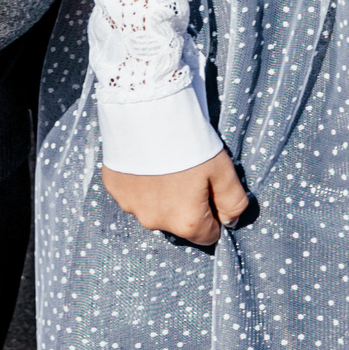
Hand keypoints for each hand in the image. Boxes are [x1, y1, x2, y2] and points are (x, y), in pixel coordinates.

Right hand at [102, 151, 249, 245]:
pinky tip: (148, 160)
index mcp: (186, 223)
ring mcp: (131, 207)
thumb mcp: (224, 171)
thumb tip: (231, 222)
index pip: (208, 236)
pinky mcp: (114, 189)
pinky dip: (142, 183)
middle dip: (187, 205)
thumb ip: (234, 203)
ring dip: (163, 195)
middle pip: (179, 223)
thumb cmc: (190, 143)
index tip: (211, 190)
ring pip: (155, 209)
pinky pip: (134, 193)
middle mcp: (155, 223)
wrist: (148, 114)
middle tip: (189, 172)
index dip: (215, 215)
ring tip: (167, 163)